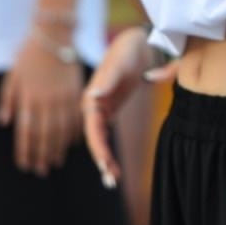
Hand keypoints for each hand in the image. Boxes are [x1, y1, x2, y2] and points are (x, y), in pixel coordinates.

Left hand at [0, 30, 84, 176]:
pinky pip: (76, 118)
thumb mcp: (12, 75)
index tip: (24, 164)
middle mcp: (47, 100)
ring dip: (57, 149)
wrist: (54, 36)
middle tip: (40, 170)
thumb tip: (3, 121)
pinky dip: (73, 133)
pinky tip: (70, 144)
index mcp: (28, 97)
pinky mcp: (76, 92)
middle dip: (41, 155)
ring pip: (61, 130)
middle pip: (45, 135)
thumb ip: (7, 99)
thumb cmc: (29, 55)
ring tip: (54, 162)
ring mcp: (63, 97)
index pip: (26, 131)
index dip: (25, 150)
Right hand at [81, 27, 171, 188]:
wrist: (135, 43)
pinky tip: (114, 167)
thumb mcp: (118, 64)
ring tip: (113, 180)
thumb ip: (106, 81)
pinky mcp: (109, 110)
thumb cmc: (126, 51)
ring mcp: (100, 110)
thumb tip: (93, 97)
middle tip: (111, 181)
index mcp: (90, 98)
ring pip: (99, 141)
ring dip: (105, 160)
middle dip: (102, 160)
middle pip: (94, 139)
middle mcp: (91, 106)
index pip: (93, 129)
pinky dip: (110, 151)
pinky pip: (106, 135)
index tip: (105, 164)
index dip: (98, 148)